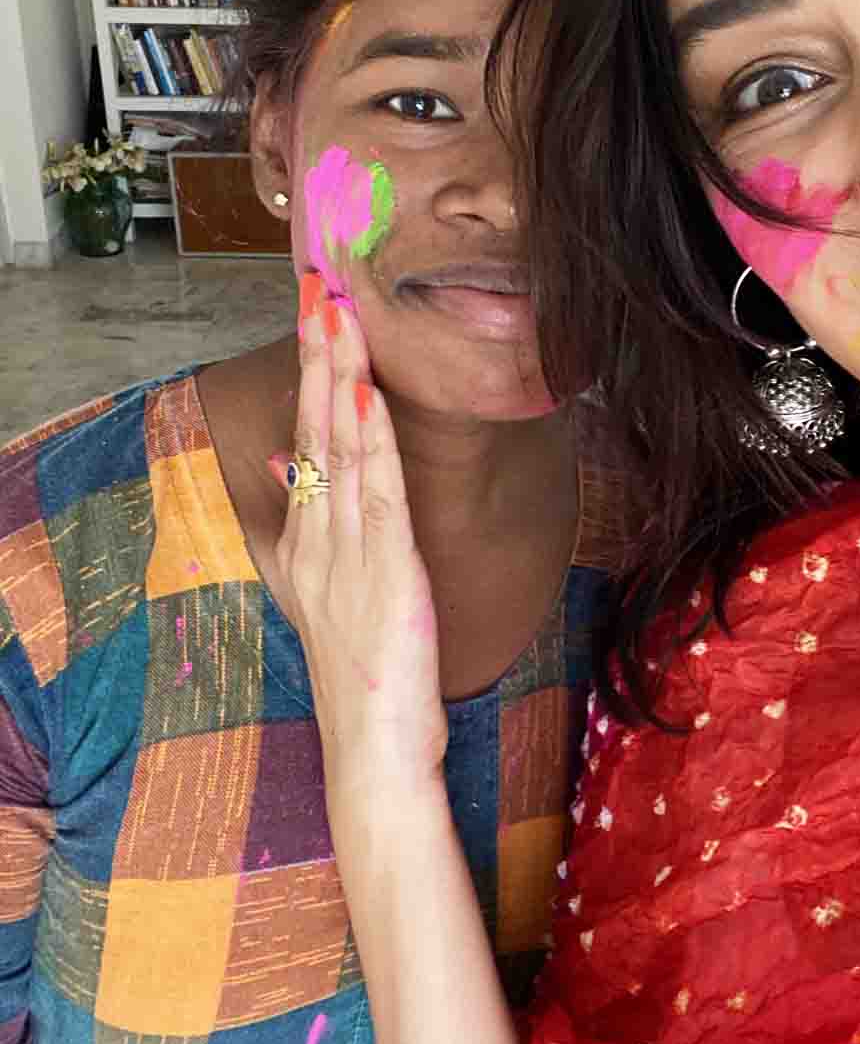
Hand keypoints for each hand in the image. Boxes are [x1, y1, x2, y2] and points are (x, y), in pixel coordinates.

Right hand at [272, 275, 447, 791]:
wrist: (373, 755)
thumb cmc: (364, 678)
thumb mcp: (330, 594)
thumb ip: (313, 529)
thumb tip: (288, 459)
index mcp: (310, 544)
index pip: (307, 441)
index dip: (313, 376)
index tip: (316, 317)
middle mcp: (321, 541)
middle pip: (316, 432)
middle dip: (318, 356)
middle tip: (318, 288)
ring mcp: (350, 557)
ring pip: (341, 451)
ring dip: (341, 379)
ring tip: (338, 317)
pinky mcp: (388, 576)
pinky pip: (378, 498)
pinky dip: (373, 445)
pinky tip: (367, 399)